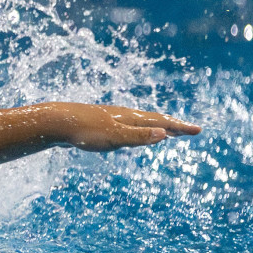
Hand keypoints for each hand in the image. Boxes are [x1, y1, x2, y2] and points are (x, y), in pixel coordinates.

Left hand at [42, 101, 200, 150]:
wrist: (55, 123)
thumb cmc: (84, 131)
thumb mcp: (114, 137)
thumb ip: (138, 136)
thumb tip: (165, 134)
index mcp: (130, 118)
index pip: (161, 122)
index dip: (180, 127)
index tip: (197, 130)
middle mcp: (123, 115)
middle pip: (153, 121)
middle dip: (172, 127)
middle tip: (188, 131)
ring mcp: (111, 119)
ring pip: (139, 123)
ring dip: (156, 128)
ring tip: (166, 133)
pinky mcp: (100, 125)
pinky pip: (126, 128)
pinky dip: (138, 132)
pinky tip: (132, 136)